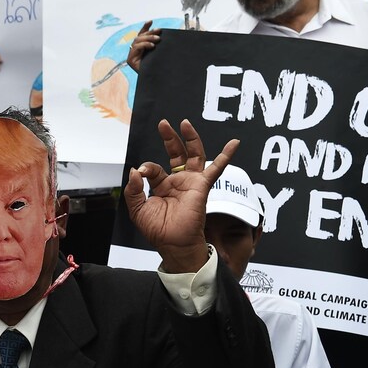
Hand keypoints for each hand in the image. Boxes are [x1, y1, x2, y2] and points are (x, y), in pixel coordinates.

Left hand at [124, 119, 237, 272]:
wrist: (174, 243)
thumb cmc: (157, 230)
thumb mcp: (137, 209)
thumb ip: (133, 189)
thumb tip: (135, 170)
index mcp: (161, 186)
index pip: (154, 168)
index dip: (146, 167)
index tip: (141, 172)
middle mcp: (177, 181)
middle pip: (176, 153)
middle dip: (170, 138)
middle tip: (163, 123)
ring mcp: (191, 182)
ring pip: (194, 155)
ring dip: (190, 138)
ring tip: (184, 123)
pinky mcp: (202, 186)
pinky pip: (216, 168)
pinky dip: (226, 155)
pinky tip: (234, 143)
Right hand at [128, 21, 161, 72]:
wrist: (156, 80)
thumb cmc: (158, 67)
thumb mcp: (159, 52)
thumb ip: (157, 44)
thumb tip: (161, 33)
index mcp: (141, 49)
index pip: (141, 35)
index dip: (145, 27)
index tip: (150, 21)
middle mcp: (135, 52)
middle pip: (139, 37)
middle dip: (149, 33)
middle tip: (159, 32)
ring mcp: (132, 56)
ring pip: (137, 41)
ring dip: (148, 38)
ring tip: (157, 40)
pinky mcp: (130, 60)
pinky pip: (136, 48)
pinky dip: (144, 45)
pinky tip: (152, 46)